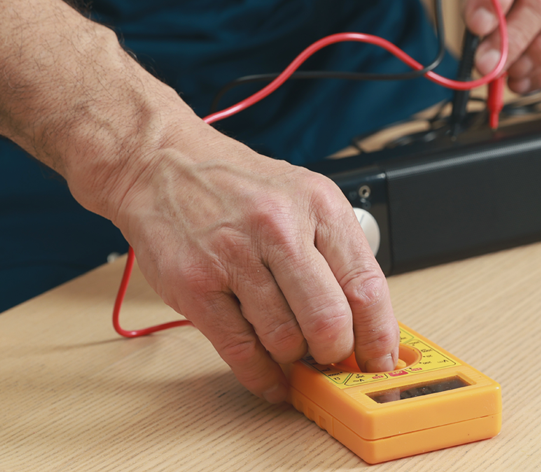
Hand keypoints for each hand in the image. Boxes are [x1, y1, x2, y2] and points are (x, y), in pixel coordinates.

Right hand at [105, 119, 399, 403]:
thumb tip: (364, 322)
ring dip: (293, 358)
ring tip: (290, 350)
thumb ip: (335, 252)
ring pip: (285, 341)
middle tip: (330, 357)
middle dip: (335, 353)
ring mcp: (233, 256)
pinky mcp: (195, 285)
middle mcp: (278, 227)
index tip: (379, 360)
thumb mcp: (302, 196)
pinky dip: (261, 376)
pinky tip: (270, 377)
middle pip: (329, 321)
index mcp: (317, 204)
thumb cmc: (236, 186)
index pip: (366, 285)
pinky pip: (241, 351)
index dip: (378, 336)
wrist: (161, 163)